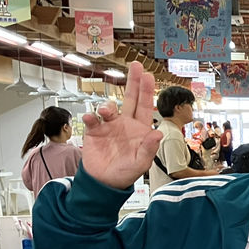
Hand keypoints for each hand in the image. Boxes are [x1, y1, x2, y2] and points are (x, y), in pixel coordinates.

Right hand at [80, 62, 162, 189]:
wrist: (104, 182)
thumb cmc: (125, 173)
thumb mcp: (140, 163)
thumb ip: (148, 149)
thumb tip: (158, 134)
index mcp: (139, 129)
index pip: (145, 106)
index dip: (146, 90)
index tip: (148, 75)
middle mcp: (125, 124)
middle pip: (130, 98)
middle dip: (133, 82)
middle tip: (136, 66)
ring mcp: (109, 126)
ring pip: (109, 107)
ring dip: (107, 106)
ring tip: (106, 111)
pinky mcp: (94, 131)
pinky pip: (92, 119)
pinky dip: (90, 117)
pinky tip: (91, 118)